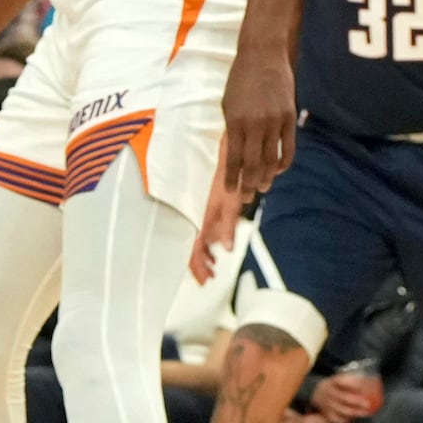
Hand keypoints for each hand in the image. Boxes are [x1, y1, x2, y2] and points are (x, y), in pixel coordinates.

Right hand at [190, 142, 241, 284]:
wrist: (222, 143)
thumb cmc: (227, 169)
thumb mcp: (231, 198)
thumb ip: (228, 223)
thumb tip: (227, 248)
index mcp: (199, 214)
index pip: (192, 248)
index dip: (197, 266)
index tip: (205, 279)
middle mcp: (196, 211)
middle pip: (191, 243)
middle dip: (200, 262)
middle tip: (210, 275)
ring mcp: (199, 204)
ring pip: (196, 234)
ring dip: (204, 250)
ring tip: (214, 262)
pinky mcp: (205, 198)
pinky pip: (200, 223)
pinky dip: (207, 236)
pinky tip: (216, 239)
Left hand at [222, 42, 295, 199]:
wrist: (262, 53)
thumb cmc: (240, 78)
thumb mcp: (228, 103)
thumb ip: (232, 129)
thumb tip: (236, 155)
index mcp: (235, 121)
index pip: (234, 159)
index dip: (233, 179)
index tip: (231, 192)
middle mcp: (254, 125)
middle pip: (253, 165)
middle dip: (249, 185)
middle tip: (248, 198)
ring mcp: (274, 122)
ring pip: (271, 160)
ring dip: (266, 178)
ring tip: (262, 188)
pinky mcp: (289, 118)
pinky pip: (287, 148)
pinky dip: (283, 163)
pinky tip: (277, 170)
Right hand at [310, 372, 382, 422]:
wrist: (316, 394)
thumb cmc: (334, 386)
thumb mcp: (338, 379)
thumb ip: (350, 380)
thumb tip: (370, 380)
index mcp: (331, 381)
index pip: (341, 381)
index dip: (352, 383)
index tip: (362, 385)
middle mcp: (328, 392)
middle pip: (344, 397)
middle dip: (357, 401)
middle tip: (368, 404)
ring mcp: (327, 404)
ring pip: (343, 410)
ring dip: (356, 412)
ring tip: (366, 412)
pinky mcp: (328, 414)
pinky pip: (339, 419)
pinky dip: (347, 420)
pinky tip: (355, 418)